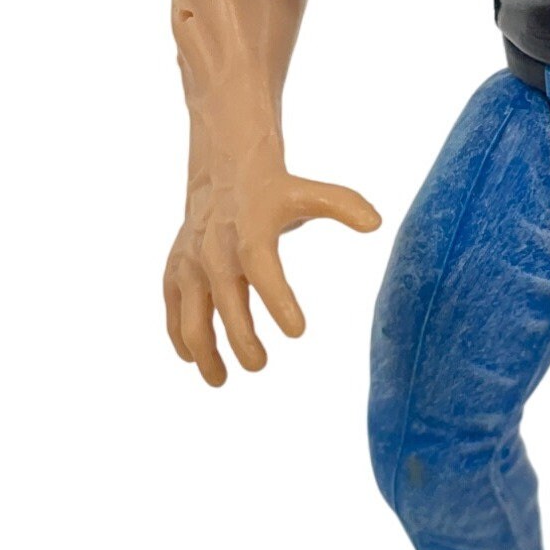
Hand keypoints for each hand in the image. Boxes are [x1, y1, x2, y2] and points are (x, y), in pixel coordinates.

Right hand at [163, 157, 380, 384]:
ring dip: (204, 351)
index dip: (278, 300)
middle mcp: (216, 249)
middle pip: (226, 302)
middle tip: (261, 364)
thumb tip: (376, 223)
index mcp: (251, 231)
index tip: (297, 333)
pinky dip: (180, 338)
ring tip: (222, 380)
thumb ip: (343, 206)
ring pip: (191, 315)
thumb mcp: (309, 193)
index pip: (262, 270)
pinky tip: (196, 360)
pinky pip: (173, 311)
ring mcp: (191, 262)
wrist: (223, 170)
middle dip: (241, 338)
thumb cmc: (273, 191)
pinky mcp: (175, 270)